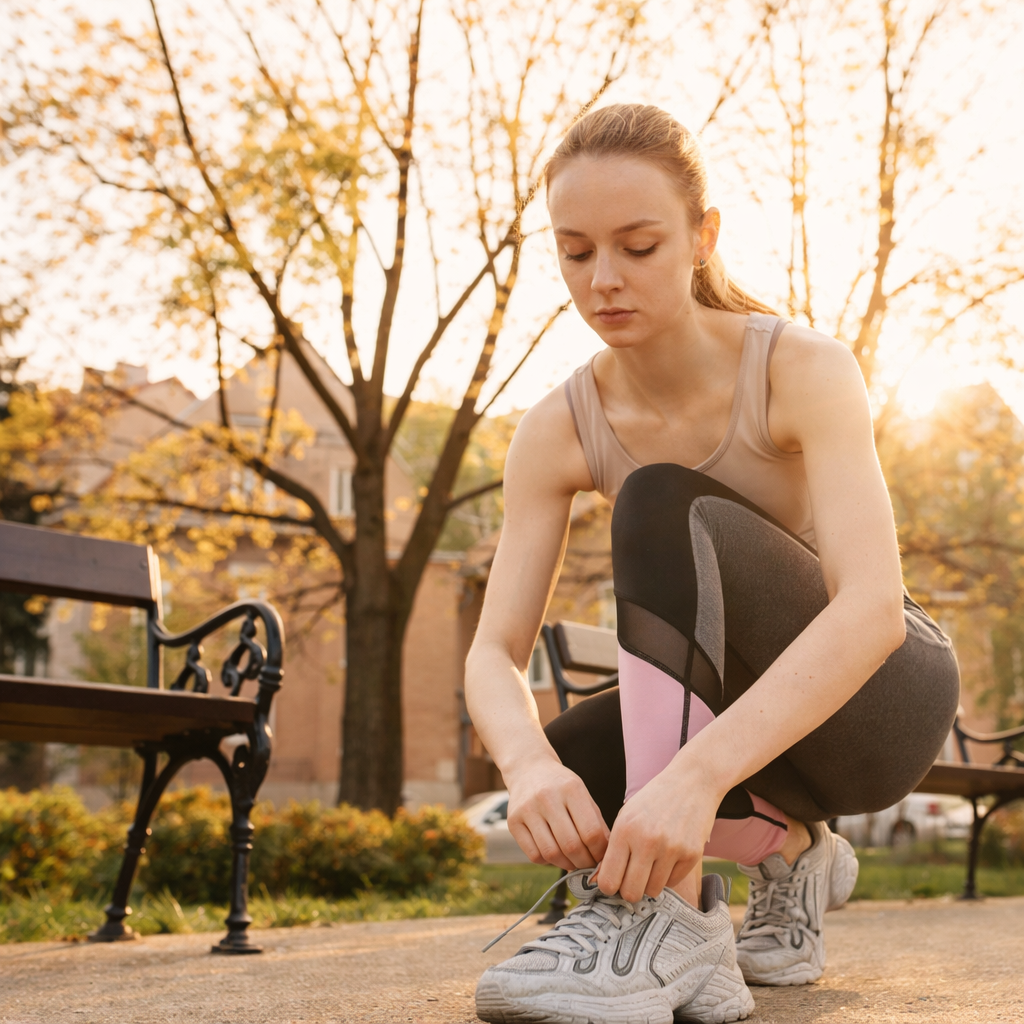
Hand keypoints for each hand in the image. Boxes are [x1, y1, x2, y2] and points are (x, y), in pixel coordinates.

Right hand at [505, 758, 609, 870]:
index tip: (602, 858)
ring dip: (566, 865)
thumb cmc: (562, 786)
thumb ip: (597, 823)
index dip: (600, 852)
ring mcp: (528, 809)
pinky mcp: (513, 821)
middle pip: (571, 845)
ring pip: (551, 853)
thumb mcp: (583, 795)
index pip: (591, 832)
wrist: (529, 768)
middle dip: (584, 863)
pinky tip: (555, 855)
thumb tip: (606, 857)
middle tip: (589, 866)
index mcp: (571, 789)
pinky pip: (534, 855)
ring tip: (573, 862)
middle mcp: (547, 797)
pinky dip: (548, 862)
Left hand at [592, 757, 720, 902]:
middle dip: (629, 890)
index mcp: (625, 830)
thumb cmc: (653, 801)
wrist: (692, 782)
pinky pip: (672, 883)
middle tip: (632, 878)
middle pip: (631, 893)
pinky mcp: (692, 855)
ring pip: (652, 891)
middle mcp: (647, 841)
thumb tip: (599, 882)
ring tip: (651, 863)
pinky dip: (667, 876)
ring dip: (649, 882)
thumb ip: (612, 849)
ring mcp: (671, 849)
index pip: (609, 880)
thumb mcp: (626, 817)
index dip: (608, 887)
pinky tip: (668, 857)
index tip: (613, 882)